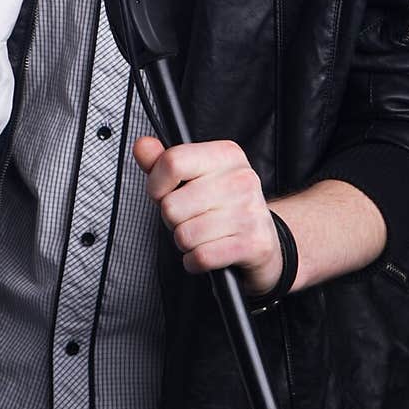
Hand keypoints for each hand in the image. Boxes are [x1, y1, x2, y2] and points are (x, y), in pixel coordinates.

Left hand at [132, 136, 283, 295]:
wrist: (265, 242)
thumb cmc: (223, 207)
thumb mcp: (194, 177)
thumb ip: (163, 162)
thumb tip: (142, 146)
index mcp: (226, 155)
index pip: (172, 162)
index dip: (156, 185)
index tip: (163, 193)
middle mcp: (241, 179)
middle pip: (171, 205)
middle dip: (172, 220)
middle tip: (192, 218)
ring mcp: (249, 211)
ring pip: (184, 235)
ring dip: (185, 242)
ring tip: (203, 235)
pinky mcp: (253, 244)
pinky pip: (200, 257)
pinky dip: (195, 261)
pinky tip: (208, 252)